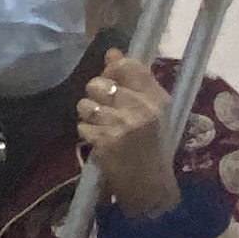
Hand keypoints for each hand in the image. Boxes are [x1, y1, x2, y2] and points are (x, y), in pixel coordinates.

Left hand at [80, 51, 179, 217]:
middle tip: (106, 110)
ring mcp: (121, 125)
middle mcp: (140, 108)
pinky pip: (82, 126)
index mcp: (156, 97)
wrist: (150, 185)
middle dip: (95, 95)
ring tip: (103, 126)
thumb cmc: (152, 145)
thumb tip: (111, 52)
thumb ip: (132, 79)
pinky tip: (101, 141)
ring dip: (89, 115)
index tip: (112, 81)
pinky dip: (88, 134)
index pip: (127, 66)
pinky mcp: (105, 142)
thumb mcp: (151, 110)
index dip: (111, 70)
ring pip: (86, 104)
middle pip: (98, 83)